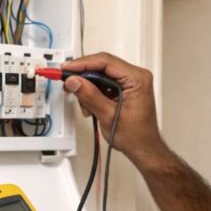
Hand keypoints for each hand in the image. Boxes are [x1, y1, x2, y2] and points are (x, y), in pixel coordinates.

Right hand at [61, 53, 164, 167]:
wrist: (143, 149)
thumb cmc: (136, 136)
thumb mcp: (108, 115)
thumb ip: (89, 96)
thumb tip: (74, 81)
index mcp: (137, 79)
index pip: (105, 62)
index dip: (82, 64)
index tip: (67, 69)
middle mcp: (136, 77)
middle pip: (102, 66)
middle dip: (83, 76)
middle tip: (67, 82)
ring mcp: (130, 82)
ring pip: (101, 75)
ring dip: (88, 88)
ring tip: (85, 105)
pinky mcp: (125, 89)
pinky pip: (104, 84)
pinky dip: (93, 92)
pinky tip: (91, 105)